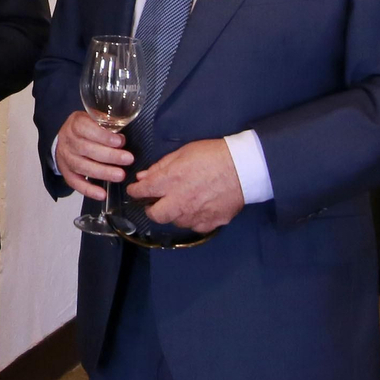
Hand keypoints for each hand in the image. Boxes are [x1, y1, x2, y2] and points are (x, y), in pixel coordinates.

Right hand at [54, 111, 132, 200]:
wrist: (65, 139)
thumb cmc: (86, 129)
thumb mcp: (94, 118)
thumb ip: (107, 124)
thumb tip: (124, 134)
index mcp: (75, 124)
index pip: (86, 128)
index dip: (103, 136)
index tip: (120, 141)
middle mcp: (68, 141)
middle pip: (86, 149)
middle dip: (109, 155)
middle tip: (128, 159)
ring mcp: (66, 158)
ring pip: (82, 166)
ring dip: (103, 172)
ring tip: (120, 175)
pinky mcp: (66, 172)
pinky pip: (76, 183)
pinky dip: (89, 190)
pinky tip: (102, 194)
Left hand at [126, 138, 244, 233]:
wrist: (245, 167)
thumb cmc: (213, 155)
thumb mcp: (183, 152)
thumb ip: (161, 166)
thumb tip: (144, 176)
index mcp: (170, 181)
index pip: (142, 191)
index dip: (135, 191)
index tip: (135, 190)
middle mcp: (180, 201)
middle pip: (155, 215)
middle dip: (151, 210)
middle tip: (155, 203)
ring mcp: (195, 215)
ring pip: (175, 222)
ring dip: (174, 214)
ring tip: (181, 202)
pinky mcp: (211, 222)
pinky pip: (195, 226)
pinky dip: (193, 219)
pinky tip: (197, 209)